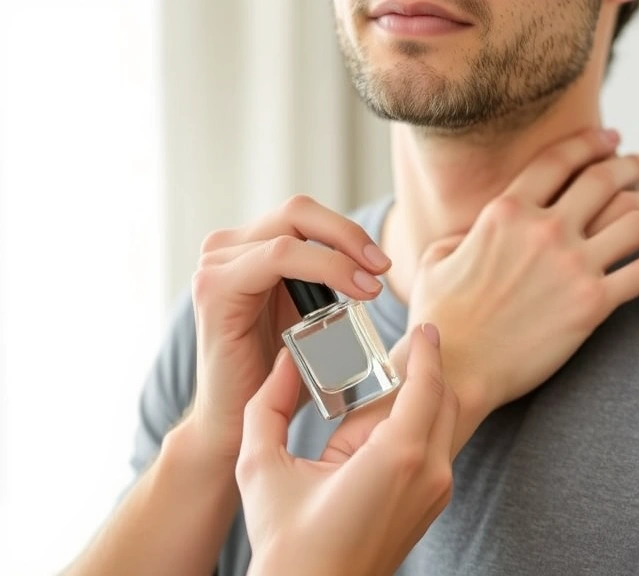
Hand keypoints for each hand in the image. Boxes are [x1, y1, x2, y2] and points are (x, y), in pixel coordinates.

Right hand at [188, 196, 391, 462]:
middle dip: (349, 234)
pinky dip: (323, 266)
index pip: (306, 217)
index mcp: (250, 251)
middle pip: (299, 210)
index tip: (382, 266)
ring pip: (291, 229)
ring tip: (372, 286)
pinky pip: (278, 255)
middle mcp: (227, 250)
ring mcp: (216, 265)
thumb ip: (332, 290)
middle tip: (382, 268)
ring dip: (342, 252)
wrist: (235, 428)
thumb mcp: (312, 322)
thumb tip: (382, 271)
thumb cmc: (278, 379)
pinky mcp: (215, 288)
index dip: (349, 232)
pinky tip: (352, 291)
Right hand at [237, 325, 457, 575]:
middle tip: (395, 351)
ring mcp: (436, 493)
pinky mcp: (431, 507)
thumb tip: (283, 363)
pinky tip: (383, 426)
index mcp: (398, 456)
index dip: (427, 350)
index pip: (427, 384)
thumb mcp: (261, 467)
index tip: (425, 327)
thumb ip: (268, 405)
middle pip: (444, 400)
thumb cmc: (286, 544)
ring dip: (422, 399)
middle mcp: (430, 473)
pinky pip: (437, 450)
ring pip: (444, 425)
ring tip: (382, 388)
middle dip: (425, 371)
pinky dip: (420, 426)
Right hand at [409, 128, 638, 413]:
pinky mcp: (591, 304)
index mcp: (506, 210)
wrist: (455, 369)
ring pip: (637, 221)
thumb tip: (476, 231)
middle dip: (638, 165)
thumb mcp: (437, 259)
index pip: (560, 160)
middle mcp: (545, 228)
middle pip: (607, 180)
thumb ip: (465, 234)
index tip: (613, 139)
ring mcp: (572, 265)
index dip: (592, 143)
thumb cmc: (439, 319)